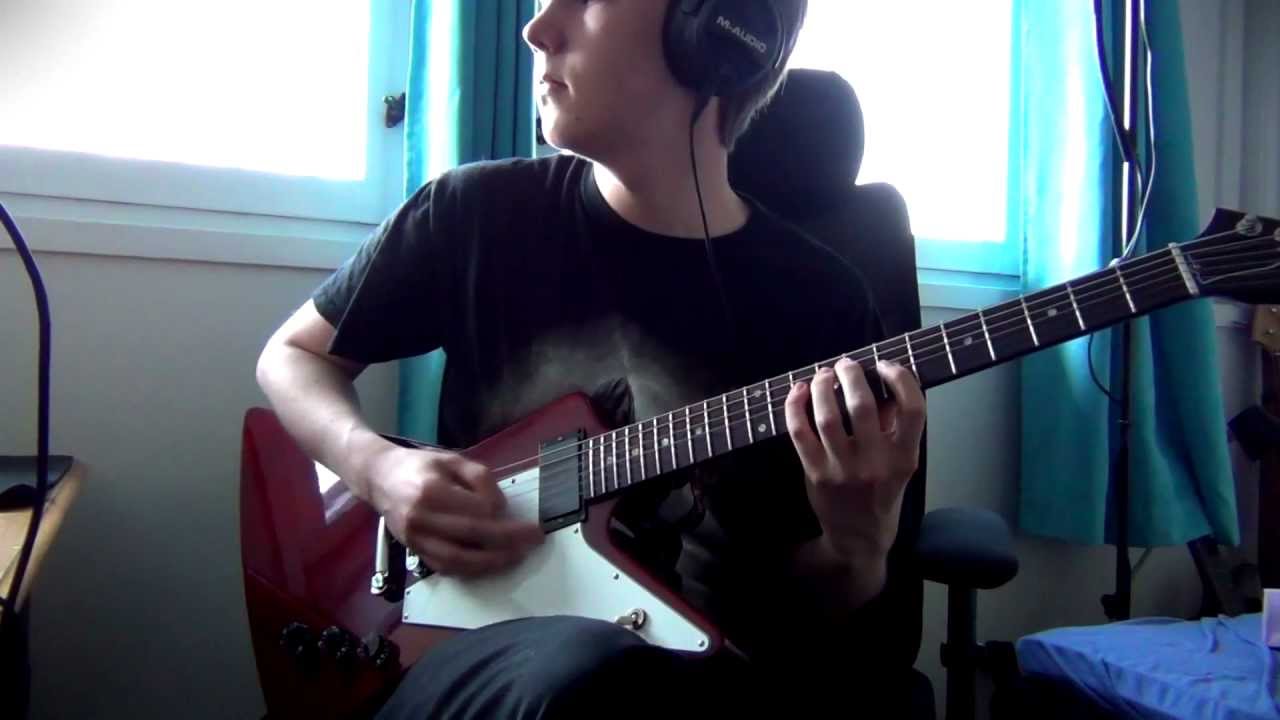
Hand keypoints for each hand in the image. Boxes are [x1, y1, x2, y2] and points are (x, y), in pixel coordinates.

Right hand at [360, 444, 543, 576]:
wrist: (378, 478)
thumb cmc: (419, 466)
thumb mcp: (451, 459)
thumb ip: (479, 477)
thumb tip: (499, 505)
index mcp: (432, 490)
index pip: (476, 509)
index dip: (502, 515)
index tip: (521, 515)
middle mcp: (422, 518)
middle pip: (472, 536)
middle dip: (508, 541)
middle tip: (534, 540)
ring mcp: (416, 539)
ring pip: (458, 560)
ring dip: (492, 562)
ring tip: (517, 557)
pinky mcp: (414, 552)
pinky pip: (446, 568)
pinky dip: (471, 570)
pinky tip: (491, 564)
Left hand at [784, 357, 925, 563]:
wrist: (859, 539)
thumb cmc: (882, 496)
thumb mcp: (902, 466)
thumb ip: (895, 429)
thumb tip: (882, 387)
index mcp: (904, 458)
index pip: (912, 408)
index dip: (900, 379)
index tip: (885, 366)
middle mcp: (875, 463)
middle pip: (862, 405)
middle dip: (851, 375)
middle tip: (845, 365)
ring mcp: (843, 470)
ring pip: (827, 416)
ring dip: (822, 387)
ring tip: (822, 376)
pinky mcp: (816, 474)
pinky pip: (800, 432)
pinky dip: (795, 407)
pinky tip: (798, 392)